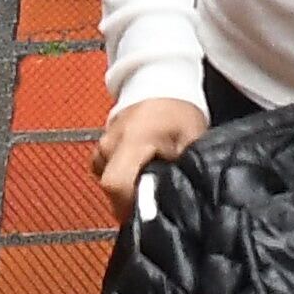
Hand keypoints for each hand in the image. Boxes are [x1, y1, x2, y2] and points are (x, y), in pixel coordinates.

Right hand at [93, 97, 209, 221]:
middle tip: (156, 197)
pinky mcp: (102, 146)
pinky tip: (140, 172)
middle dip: (131, 201)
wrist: (162, 82)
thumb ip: (183, 171)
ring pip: (108, 181)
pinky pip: (106, 171)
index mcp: (132, 140)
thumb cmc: (179, 112)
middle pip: (110, 188)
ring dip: (127, 188)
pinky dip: (121, 177)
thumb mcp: (191, 141)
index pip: (116, 184)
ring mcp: (103, 144)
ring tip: (151, 182)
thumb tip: (180, 201)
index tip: (149, 211)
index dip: (129, 206)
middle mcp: (111, 143)